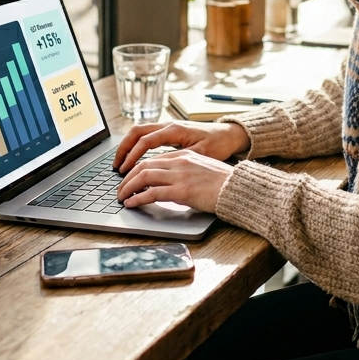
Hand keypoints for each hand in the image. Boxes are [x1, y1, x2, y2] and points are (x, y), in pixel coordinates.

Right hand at [113, 120, 249, 174]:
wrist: (228, 134)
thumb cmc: (217, 145)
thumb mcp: (201, 155)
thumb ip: (181, 161)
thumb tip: (162, 170)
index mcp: (174, 130)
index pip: (145, 141)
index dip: (132, 156)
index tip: (124, 170)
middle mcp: (168, 125)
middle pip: (136, 132)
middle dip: (123, 149)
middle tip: (116, 166)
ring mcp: (167, 126)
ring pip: (139, 131)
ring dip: (128, 146)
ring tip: (121, 163)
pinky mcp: (169, 131)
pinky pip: (146, 134)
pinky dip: (136, 145)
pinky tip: (133, 159)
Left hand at [117, 149, 233, 213]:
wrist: (238, 188)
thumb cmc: (224, 182)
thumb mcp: (202, 169)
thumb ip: (184, 171)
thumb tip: (168, 183)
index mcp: (184, 155)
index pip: (153, 158)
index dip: (136, 168)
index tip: (128, 178)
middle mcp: (180, 161)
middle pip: (144, 165)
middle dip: (127, 177)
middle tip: (120, 189)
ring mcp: (180, 175)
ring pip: (144, 176)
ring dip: (128, 187)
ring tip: (122, 197)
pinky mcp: (182, 191)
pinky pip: (152, 193)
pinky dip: (137, 198)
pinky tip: (131, 203)